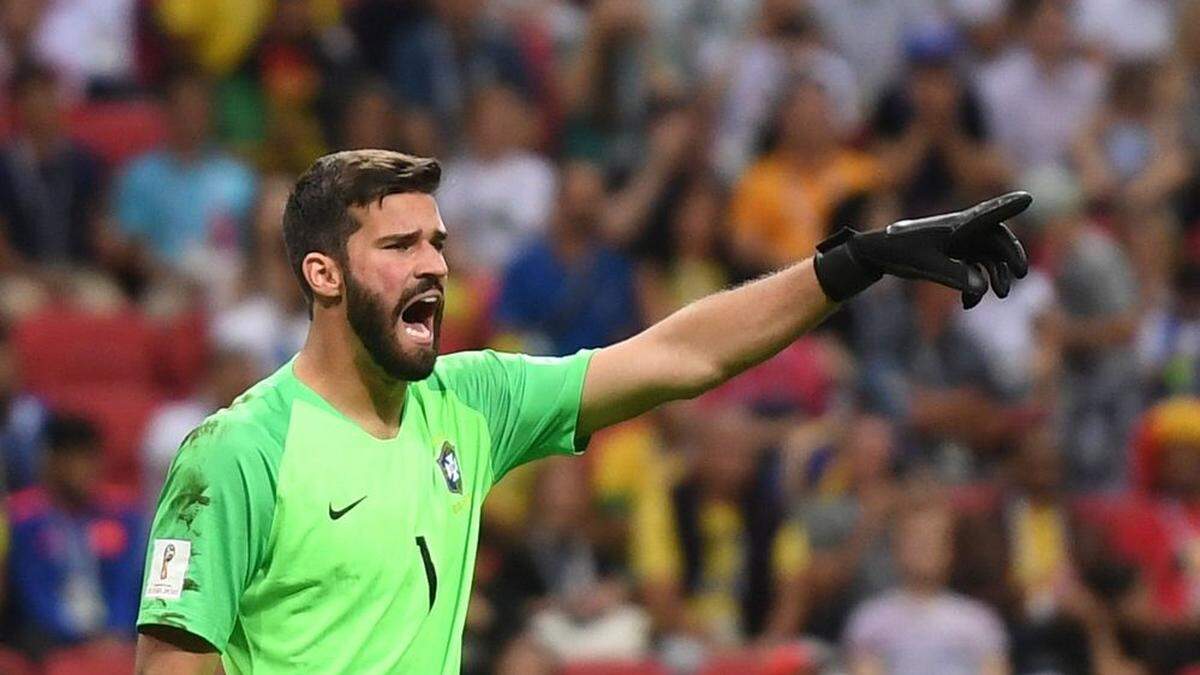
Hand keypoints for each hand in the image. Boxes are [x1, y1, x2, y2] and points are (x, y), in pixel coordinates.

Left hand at [814, 191, 1030, 307]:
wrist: (877, 253)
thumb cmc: (900, 251)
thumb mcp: (926, 264)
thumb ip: (955, 275)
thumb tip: (983, 289)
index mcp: (958, 224)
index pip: (988, 213)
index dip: (1008, 206)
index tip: (1026, 198)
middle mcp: (963, 230)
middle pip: (997, 238)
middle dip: (1010, 256)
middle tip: (1020, 274)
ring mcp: (959, 242)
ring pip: (988, 256)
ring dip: (995, 274)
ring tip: (1000, 295)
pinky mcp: (953, 255)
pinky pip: (974, 269)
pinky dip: (975, 286)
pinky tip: (968, 305)